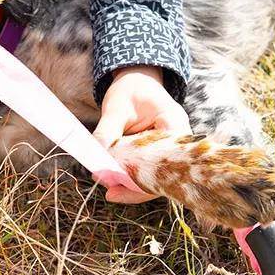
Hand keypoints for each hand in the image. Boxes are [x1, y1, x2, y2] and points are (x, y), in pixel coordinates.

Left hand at [93, 65, 191, 203]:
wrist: (137, 81)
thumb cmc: (130, 90)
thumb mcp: (116, 107)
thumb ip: (107, 131)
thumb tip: (96, 158)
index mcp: (175, 124)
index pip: (166, 160)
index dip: (144, 178)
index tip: (118, 184)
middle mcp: (178, 140)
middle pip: (164, 174)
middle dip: (137, 187)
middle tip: (110, 192)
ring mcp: (170, 150)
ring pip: (157, 177)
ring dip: (133, 186)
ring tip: (109, 190)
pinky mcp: (159, 155)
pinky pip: (149, 172)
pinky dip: (132, 178)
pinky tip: (114, 182)